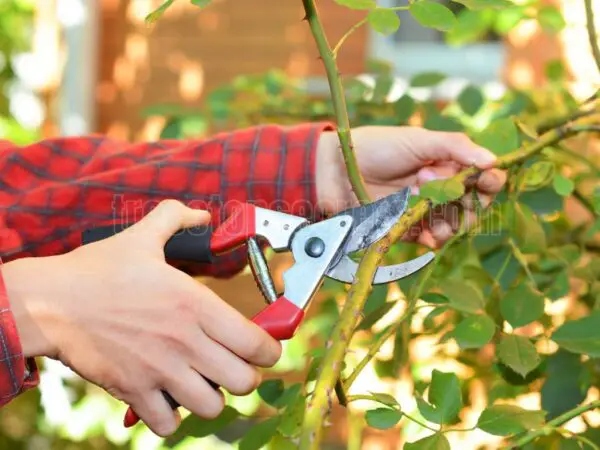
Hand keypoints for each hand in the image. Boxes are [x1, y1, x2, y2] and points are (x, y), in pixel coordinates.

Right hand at [2, 200, 281, 435]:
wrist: (49, 302)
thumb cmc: (97, 270)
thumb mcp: (142, 236)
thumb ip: (176, 219)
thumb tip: (202, 214)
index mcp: (195, 304)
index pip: (256, 343)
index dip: (270, 351)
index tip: (264, 349)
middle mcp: (185, 341)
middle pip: (243, 381)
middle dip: (245, 376)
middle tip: (233, 366)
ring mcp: (160, 370)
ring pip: (212, 407)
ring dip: (212, 398)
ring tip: (202, 383)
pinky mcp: (133, 391)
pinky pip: (168, 424)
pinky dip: (172, 417)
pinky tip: (168, 398)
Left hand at [316, 126, 506, 246]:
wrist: (337, 169)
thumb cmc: (377, 147)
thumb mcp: (419, 140)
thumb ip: (456, 147)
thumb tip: (494, 160)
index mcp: (447, 164)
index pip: (482, 178)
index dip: (490, 181)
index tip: (488, 180)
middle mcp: (440, 189)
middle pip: (473, 206)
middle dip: (468, 201)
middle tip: (444, 188)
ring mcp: (424, 210)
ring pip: (455, 226)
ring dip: (451, 221)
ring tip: (426, 203)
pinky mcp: (407, 228)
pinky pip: (431, 239)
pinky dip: (435, 238)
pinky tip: (429, 234)